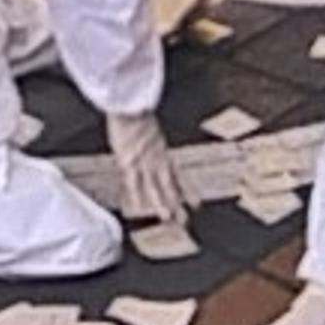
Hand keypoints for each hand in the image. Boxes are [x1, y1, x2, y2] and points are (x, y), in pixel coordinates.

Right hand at [106, 111, 188, 225]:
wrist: (130, 103)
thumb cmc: (135, 108)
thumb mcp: (148, 123)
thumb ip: (151, 134)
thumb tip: (150, 135)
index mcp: (162, 149)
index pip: (177, 175)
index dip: (186, 190)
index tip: (195, 203)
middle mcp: (156, 158)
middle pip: (169, 185)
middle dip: (176, 203)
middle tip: (185, 220)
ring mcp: (143, 160)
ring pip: (153, 187)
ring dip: (160, 204)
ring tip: (168, 219)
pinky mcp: (128, 160)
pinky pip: (132, 182)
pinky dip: (135, 195)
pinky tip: (138, 207)